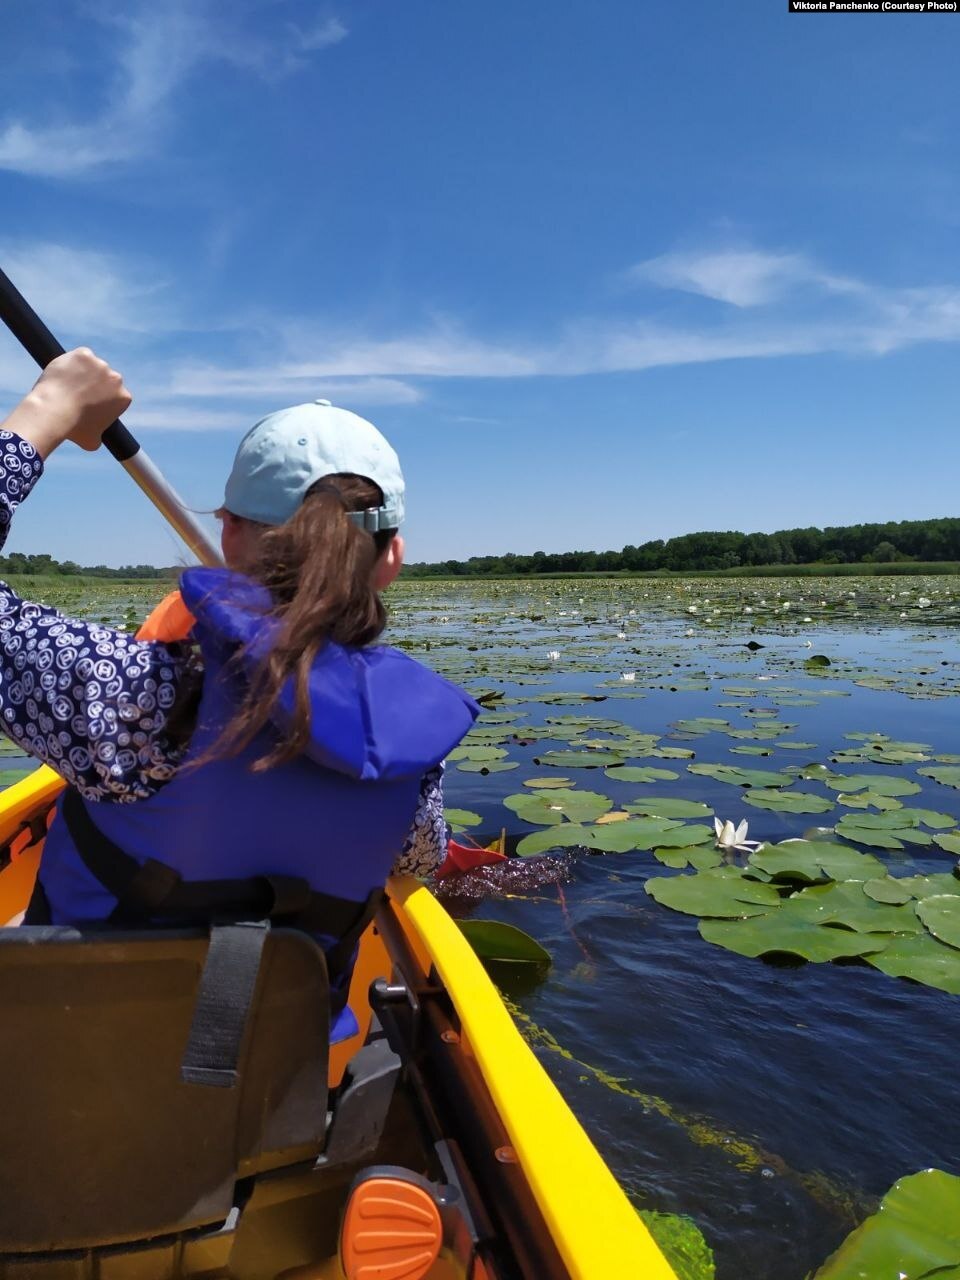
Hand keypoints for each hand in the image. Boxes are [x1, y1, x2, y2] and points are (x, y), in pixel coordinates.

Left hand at [3, 348, 131, 457]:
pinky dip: (72, 362)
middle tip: (78, 393)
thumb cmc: (73, 430)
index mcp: (123, 397)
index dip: (103, 399)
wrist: (54, 412)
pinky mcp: (84, 354)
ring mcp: (100, 364)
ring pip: (91, 365)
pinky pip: (80, 356)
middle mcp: (116, 378)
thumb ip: (100, 435)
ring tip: (67, 385)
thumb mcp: (93, 441)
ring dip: (83, 372)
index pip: (116, 394)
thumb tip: (97, 439)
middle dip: (95, 384)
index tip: (91, 404)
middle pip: (105, 378)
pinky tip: (64, 373)